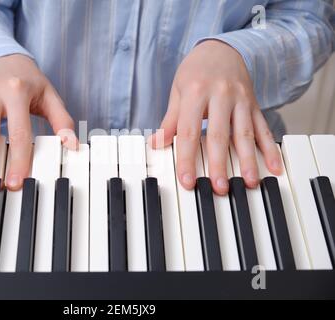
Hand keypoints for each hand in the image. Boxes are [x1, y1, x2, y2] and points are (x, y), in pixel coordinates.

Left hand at [150, 40, 281, 194]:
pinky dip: (269, 148)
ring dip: (248, 160)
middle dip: (220, 163)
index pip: (189, 131)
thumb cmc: (195, 72)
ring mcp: (240, 99)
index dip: (187, 158)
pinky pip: (263, 128)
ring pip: (244, 133)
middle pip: (219, 135)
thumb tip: (156, 144)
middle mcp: (220, 95)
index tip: (187, 180)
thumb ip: (170, 120)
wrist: (221, 48)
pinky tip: (274, 166)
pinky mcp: (254, 104)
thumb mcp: (178, 91)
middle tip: (219, 187)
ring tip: (249, 182)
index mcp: (196, 92)